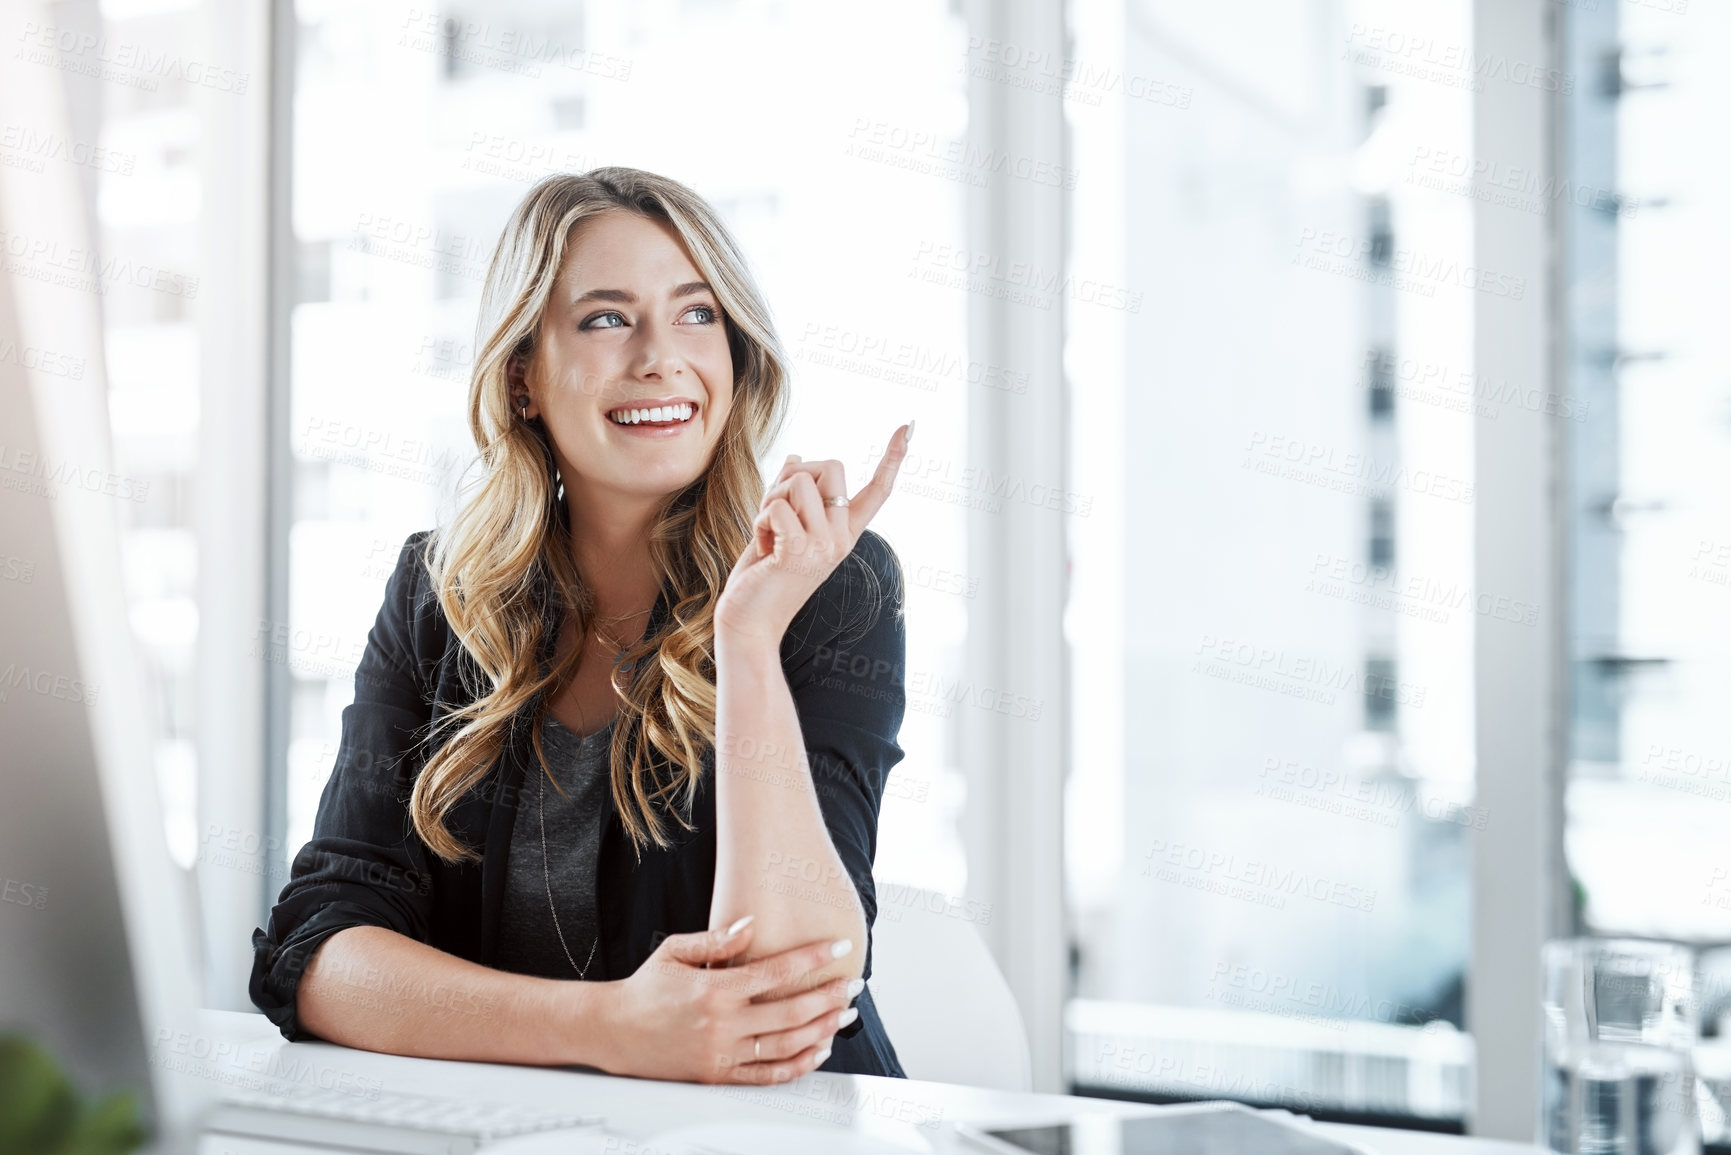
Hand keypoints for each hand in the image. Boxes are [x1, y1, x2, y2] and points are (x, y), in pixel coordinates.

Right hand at [593, 917, 865, 1084]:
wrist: (613, 1031)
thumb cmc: (645, 988)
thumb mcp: (675, 951)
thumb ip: (717, 940)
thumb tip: (753, 924)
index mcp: (715, 989)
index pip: (777, 972)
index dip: (813, 958)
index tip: (838, 947)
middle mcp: (722, 1024)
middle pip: (791, 1012)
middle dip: (829, 997)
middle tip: (853, 985)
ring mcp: (722, 1054)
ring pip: (786, 1045)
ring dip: (822, 1030)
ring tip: (843, 1015)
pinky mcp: (718, 1075)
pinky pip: (768, 1076)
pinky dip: (798, 1065)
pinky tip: (818, 1050)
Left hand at [715, 422, 912, 647]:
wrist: (748, 621)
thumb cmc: (762, 576)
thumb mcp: (781, 526)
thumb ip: (791, 494)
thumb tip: (793, 456)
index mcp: (843, 533)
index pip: (877, 491)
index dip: (893, 458)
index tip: (909, 427)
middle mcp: (841, 539)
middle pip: (831, 466)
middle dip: (794, 476)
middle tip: (776, 513)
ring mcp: (823, 546)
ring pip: (799, 481)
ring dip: (771, 499)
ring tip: (767, 532)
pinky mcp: (798, 553)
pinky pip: (778, 507)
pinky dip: (761, 520)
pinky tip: (763, 547)